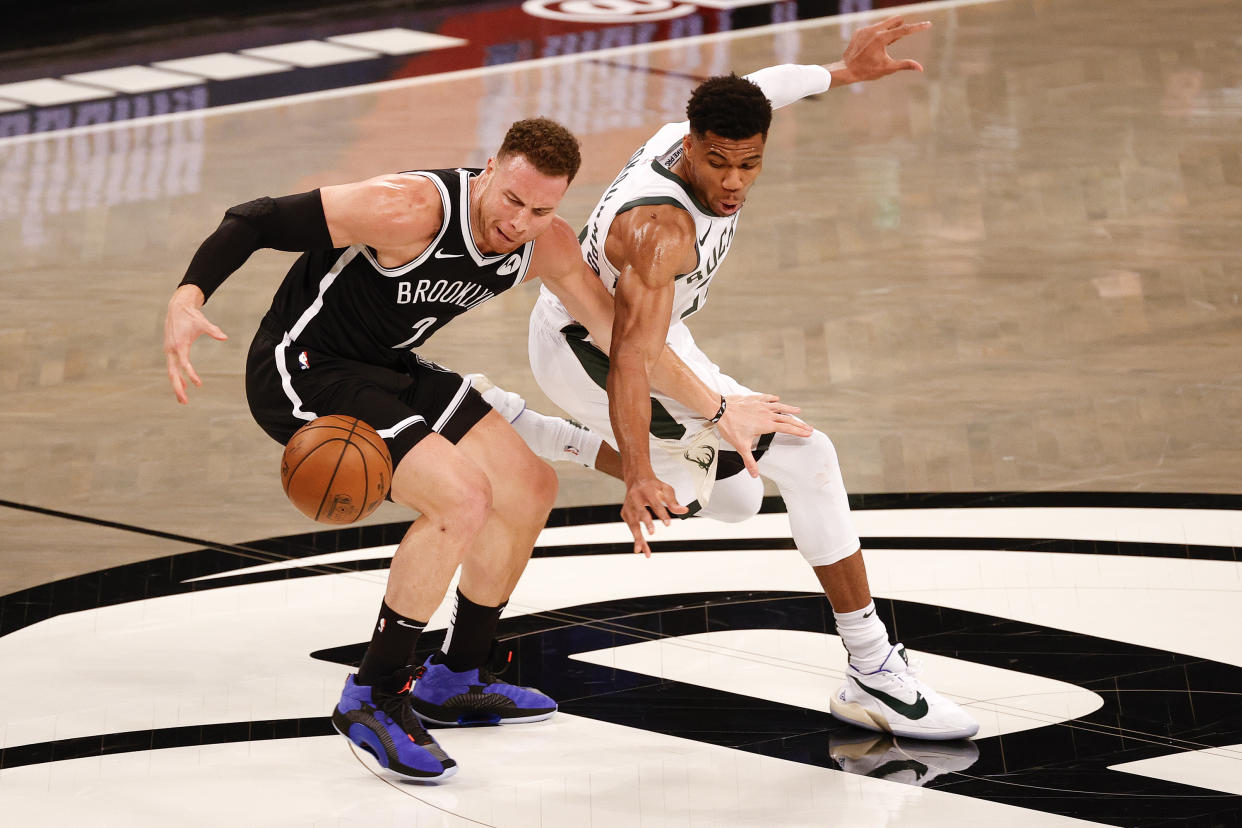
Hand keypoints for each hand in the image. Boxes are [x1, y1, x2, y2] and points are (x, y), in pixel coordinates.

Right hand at [163, 285, 226, 403]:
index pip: (184, 364)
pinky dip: (177, 377)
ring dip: (176, 385)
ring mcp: (169, 351)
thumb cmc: (191, 316)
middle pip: (173, 373)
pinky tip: (183, 385)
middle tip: (184, 402)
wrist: (177, 307)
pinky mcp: (169, 350)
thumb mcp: (203, 322)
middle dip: (178, 388)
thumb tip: (225, 337)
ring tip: (182, 400)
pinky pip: (172, 367)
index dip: (190, 375)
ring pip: (171, 372)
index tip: (198, 384)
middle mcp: (171, 350)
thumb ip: (213, 331)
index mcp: (179, 345)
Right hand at [620, 475, 687, 557]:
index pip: (655, 504)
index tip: (668, 524)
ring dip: (637, 537)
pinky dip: (636, 538)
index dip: (662, 513)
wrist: (637, 480)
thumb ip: (674, 502)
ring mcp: (628, 507)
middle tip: (652, 533)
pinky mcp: (624, 513)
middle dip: (646, 523)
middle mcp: (635, 499)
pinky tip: (641, 548)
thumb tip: (685, 511)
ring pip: (632, 524)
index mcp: (647, 491)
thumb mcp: (666, 490)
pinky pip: (631, 528)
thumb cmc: (653, 486)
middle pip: (640, 513)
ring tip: (640, 550)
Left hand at [717, 394, 812, 476]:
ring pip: (779, 406)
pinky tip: (776, 398)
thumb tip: (754, 474)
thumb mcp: (741, 446)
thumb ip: (749, 461)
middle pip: (787, 418)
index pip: (787, 428)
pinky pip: (766, 398)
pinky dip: (772, 399)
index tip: (808, 433)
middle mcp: (766, 413)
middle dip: (798, 423)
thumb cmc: (730, 427)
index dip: (799, 431)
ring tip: (798, 410)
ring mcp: (760, 405)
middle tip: (808, 427)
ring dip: (789, 408)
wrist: (720, 409)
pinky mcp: (753, 399)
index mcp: (766, 424)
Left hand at [833, 15, 930, 83]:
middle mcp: (874, 30)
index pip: (904, 30)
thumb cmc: (867, 71)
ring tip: (885, 45)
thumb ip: (904, 65)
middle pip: (895, 21)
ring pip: (884, 24)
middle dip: (901, 26)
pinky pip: (873, 29)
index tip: (928, 24)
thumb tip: (921, 68)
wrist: (846, 70)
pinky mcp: (860, 31)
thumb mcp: (887, 68)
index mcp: (882, 38)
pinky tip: (873, 46)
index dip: (918, 27)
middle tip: (904, 34)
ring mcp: (866, 29)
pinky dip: (878, 34)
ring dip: (890, 31)